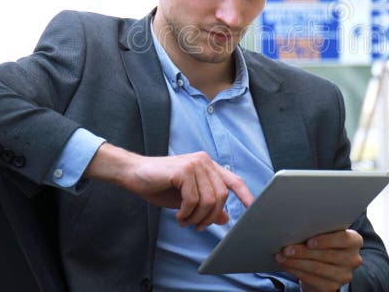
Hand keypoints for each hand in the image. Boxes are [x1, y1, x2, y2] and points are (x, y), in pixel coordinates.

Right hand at [85, 143, 252, 229]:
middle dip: (210, 217)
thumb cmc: (159, 185)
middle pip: (221, 196)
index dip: (245, 195)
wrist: (134, 174)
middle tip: (196, 225)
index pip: (234, 181)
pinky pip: (193, 199)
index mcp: (208, 166)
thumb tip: (225, 217)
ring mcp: (195, 164)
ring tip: (184, 220)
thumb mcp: (187, 199)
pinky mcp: (184, 170)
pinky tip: (178, 215)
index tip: (254, 209)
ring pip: (208, 200)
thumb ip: (206, 205)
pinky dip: (186, 213)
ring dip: (196, 217)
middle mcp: (205, 162)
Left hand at [274, 229, 362, 290]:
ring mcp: (343, 275)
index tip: (309, 241)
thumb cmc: (323, 243)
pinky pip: (311, 279)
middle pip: (326, 255)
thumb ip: (320, 229)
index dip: (326, 241)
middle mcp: (353, 259)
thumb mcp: (326, 233)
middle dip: (303, 252)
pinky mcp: (332, 287)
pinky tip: (286, 265)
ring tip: (281, 256)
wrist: (325, 266)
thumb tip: (296, 226)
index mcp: (355, 241)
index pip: (343, 239)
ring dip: (295, 262)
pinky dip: (295, 271)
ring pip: (317, 268)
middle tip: (286, 249)